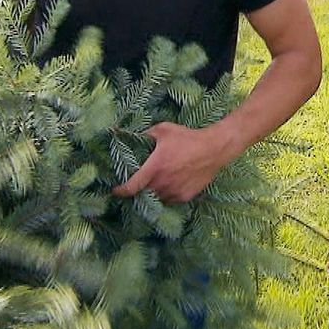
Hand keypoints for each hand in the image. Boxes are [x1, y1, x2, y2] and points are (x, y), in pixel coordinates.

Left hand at [112, 122, 230, 203]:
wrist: (213, 149)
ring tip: (156, 180)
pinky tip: (171, 182)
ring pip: (156, 197)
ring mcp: (174, 192)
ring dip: (153, 191)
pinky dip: (166, 193)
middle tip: (139, 180)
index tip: (115, 190)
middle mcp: (162, 183)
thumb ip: (145, 135)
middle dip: (138, 188)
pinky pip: (169, 199)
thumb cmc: (187, 138)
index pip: (131, 187)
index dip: (120, 191)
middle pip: (143, 193)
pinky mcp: (184, 196)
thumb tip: (132, 136)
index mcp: (154, 168)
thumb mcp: (163, 130)